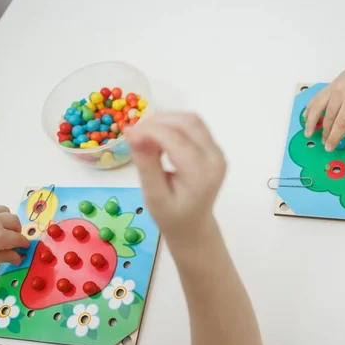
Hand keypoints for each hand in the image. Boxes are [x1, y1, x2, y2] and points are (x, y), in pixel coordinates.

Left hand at [0, 206, 29, 265]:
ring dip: (8, 220)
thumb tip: (18, 258)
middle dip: (17, 232)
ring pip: (6, 211)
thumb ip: (4, 257)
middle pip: (15, 222)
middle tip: (11, 241)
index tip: (23, 248)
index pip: (19, 238)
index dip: (24, 244)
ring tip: (1, 230)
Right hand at [126, 113, 225, 239]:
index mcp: (201, 175)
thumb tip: (132, 132)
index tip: (127, 131)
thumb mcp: (154, 195)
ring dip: (165, 120)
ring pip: (191, 120)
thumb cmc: (171, 215)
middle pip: (187, 123)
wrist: (193, 225)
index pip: (176, 140)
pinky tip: (158, 138)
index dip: (150, 130)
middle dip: (157, 122)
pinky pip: (194, 126)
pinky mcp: (214, 148)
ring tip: (145, 136)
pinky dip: (173, 125)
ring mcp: (217, 152)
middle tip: (134, 133)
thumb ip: (146, 164)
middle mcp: (215, 159)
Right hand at [303, 58, 344, 150]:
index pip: (340, 123)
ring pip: (317, 107)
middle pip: (328, 117)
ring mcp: (333, 88)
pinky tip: (306, 115)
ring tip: (308, 132)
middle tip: (323, 142)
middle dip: (325, 132)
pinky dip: (310, 106)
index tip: (329, 147)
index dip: (333, 137)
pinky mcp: (330, 84)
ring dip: (311, 121)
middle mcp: (340, 94)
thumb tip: (341, 133)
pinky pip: (317, 97)